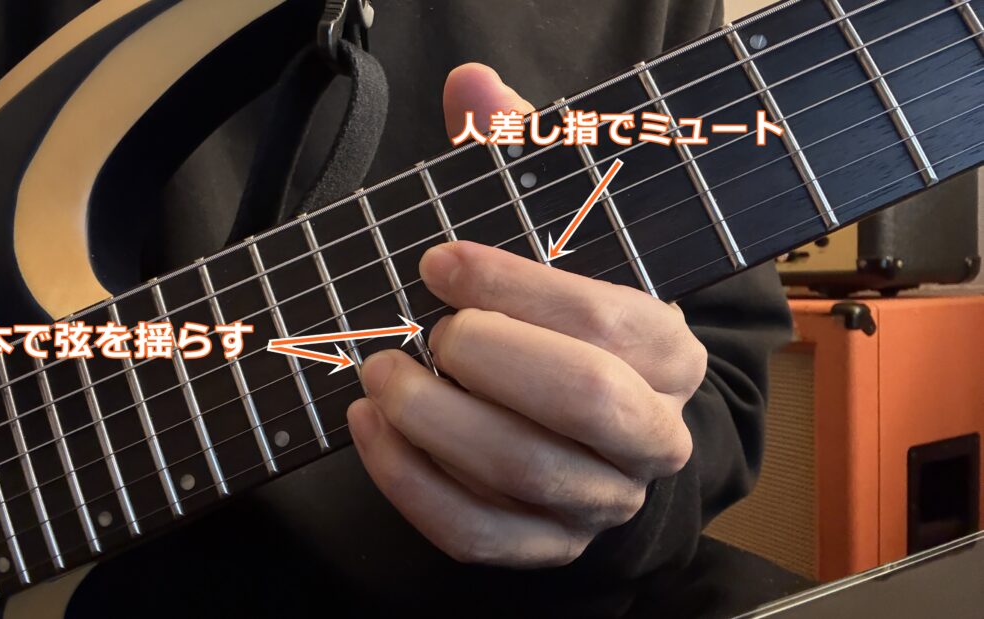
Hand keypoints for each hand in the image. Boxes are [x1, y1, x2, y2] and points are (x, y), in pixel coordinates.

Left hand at [346, 64, 706, 567]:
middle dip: (489, 358)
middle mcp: (651, 432)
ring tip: (380, 374)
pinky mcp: (547, 545)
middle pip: (586, 403)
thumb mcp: (556, 236)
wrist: (592, 431)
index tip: (440, 260)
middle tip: (427, 330)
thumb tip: (474, 84)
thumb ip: (521, 160)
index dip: (518, 287)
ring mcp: (601, 498)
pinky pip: (479, 533)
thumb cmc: (564, 321)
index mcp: (668, 350)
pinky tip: (370, 429)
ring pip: (526, 474)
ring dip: (435, 420)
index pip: (610, 322)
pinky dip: (412, 485)